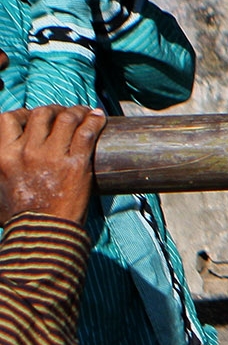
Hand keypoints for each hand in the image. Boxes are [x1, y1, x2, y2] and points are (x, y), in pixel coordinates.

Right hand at [0, 105, 104, 224]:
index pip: (9, 119)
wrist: (42, 235)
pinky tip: (100, 117)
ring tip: (86, 112)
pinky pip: (87, 132)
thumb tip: (3, 163)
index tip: (34, 116)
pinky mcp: (77, 164)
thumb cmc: (19, 217)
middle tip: (65, 113)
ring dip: (77, 111)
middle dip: (54, 109)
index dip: (24, 113)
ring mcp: (52, 156)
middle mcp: (26, 151)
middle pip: (41, 114)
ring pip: (66, 118)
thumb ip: (0, 168)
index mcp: (4, 155)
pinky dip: (95, 120)